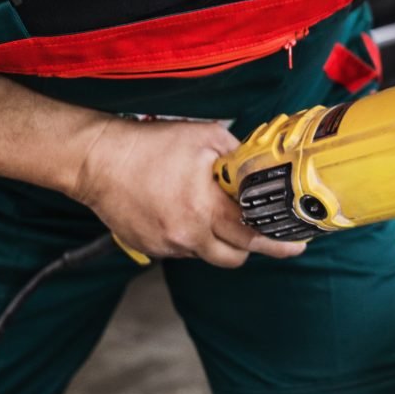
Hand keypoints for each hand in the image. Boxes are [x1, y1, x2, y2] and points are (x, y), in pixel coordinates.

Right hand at [70, 116, 305, 267]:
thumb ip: (236, 155)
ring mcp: (167, 245)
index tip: (297, 244)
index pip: (252, 235)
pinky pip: (183, 250)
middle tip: (266, 236)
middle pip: (235, 256)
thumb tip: (256, 168)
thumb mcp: (204, 137)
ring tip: (211, 211)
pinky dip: (191, 236)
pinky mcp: (149, 248)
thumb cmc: (150, 145)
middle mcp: (187, 234)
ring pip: (208, 254)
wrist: (97, 160)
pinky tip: (181, 210)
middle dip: (253, 247)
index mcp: (204, 207)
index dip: (278, 241)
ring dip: (219, 240)